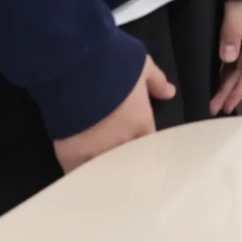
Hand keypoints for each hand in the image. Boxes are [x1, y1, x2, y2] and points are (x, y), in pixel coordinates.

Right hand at [54, 56, 172, 172]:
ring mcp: (96, 150)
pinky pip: (78, 173)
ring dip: (107, 170)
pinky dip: (81, 175)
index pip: (150, 146)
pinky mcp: (71, 154)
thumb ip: (156, 81)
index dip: (148, 150)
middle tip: (125, 167)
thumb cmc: (114, 63)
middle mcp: (123, 142)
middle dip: (129, 164)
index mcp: (142, 122)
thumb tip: (169, 92)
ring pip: (106, 170)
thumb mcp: (142, 65)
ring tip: (104, 176)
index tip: (144, 152)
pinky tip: (81, 178)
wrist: (77, 66)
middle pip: (130, 162)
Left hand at [208, 0, 241, 114]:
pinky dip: (227, 70)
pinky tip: (218, 78)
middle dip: (232, 91)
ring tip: (216, 101)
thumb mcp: (236, 4)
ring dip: (229, 83)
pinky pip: (235, 55)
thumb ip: (231, 30)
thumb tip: (227, 60)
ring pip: (240, 64)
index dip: (240, 88)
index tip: (226, 104)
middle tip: (215, 109)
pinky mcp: (240, 28)